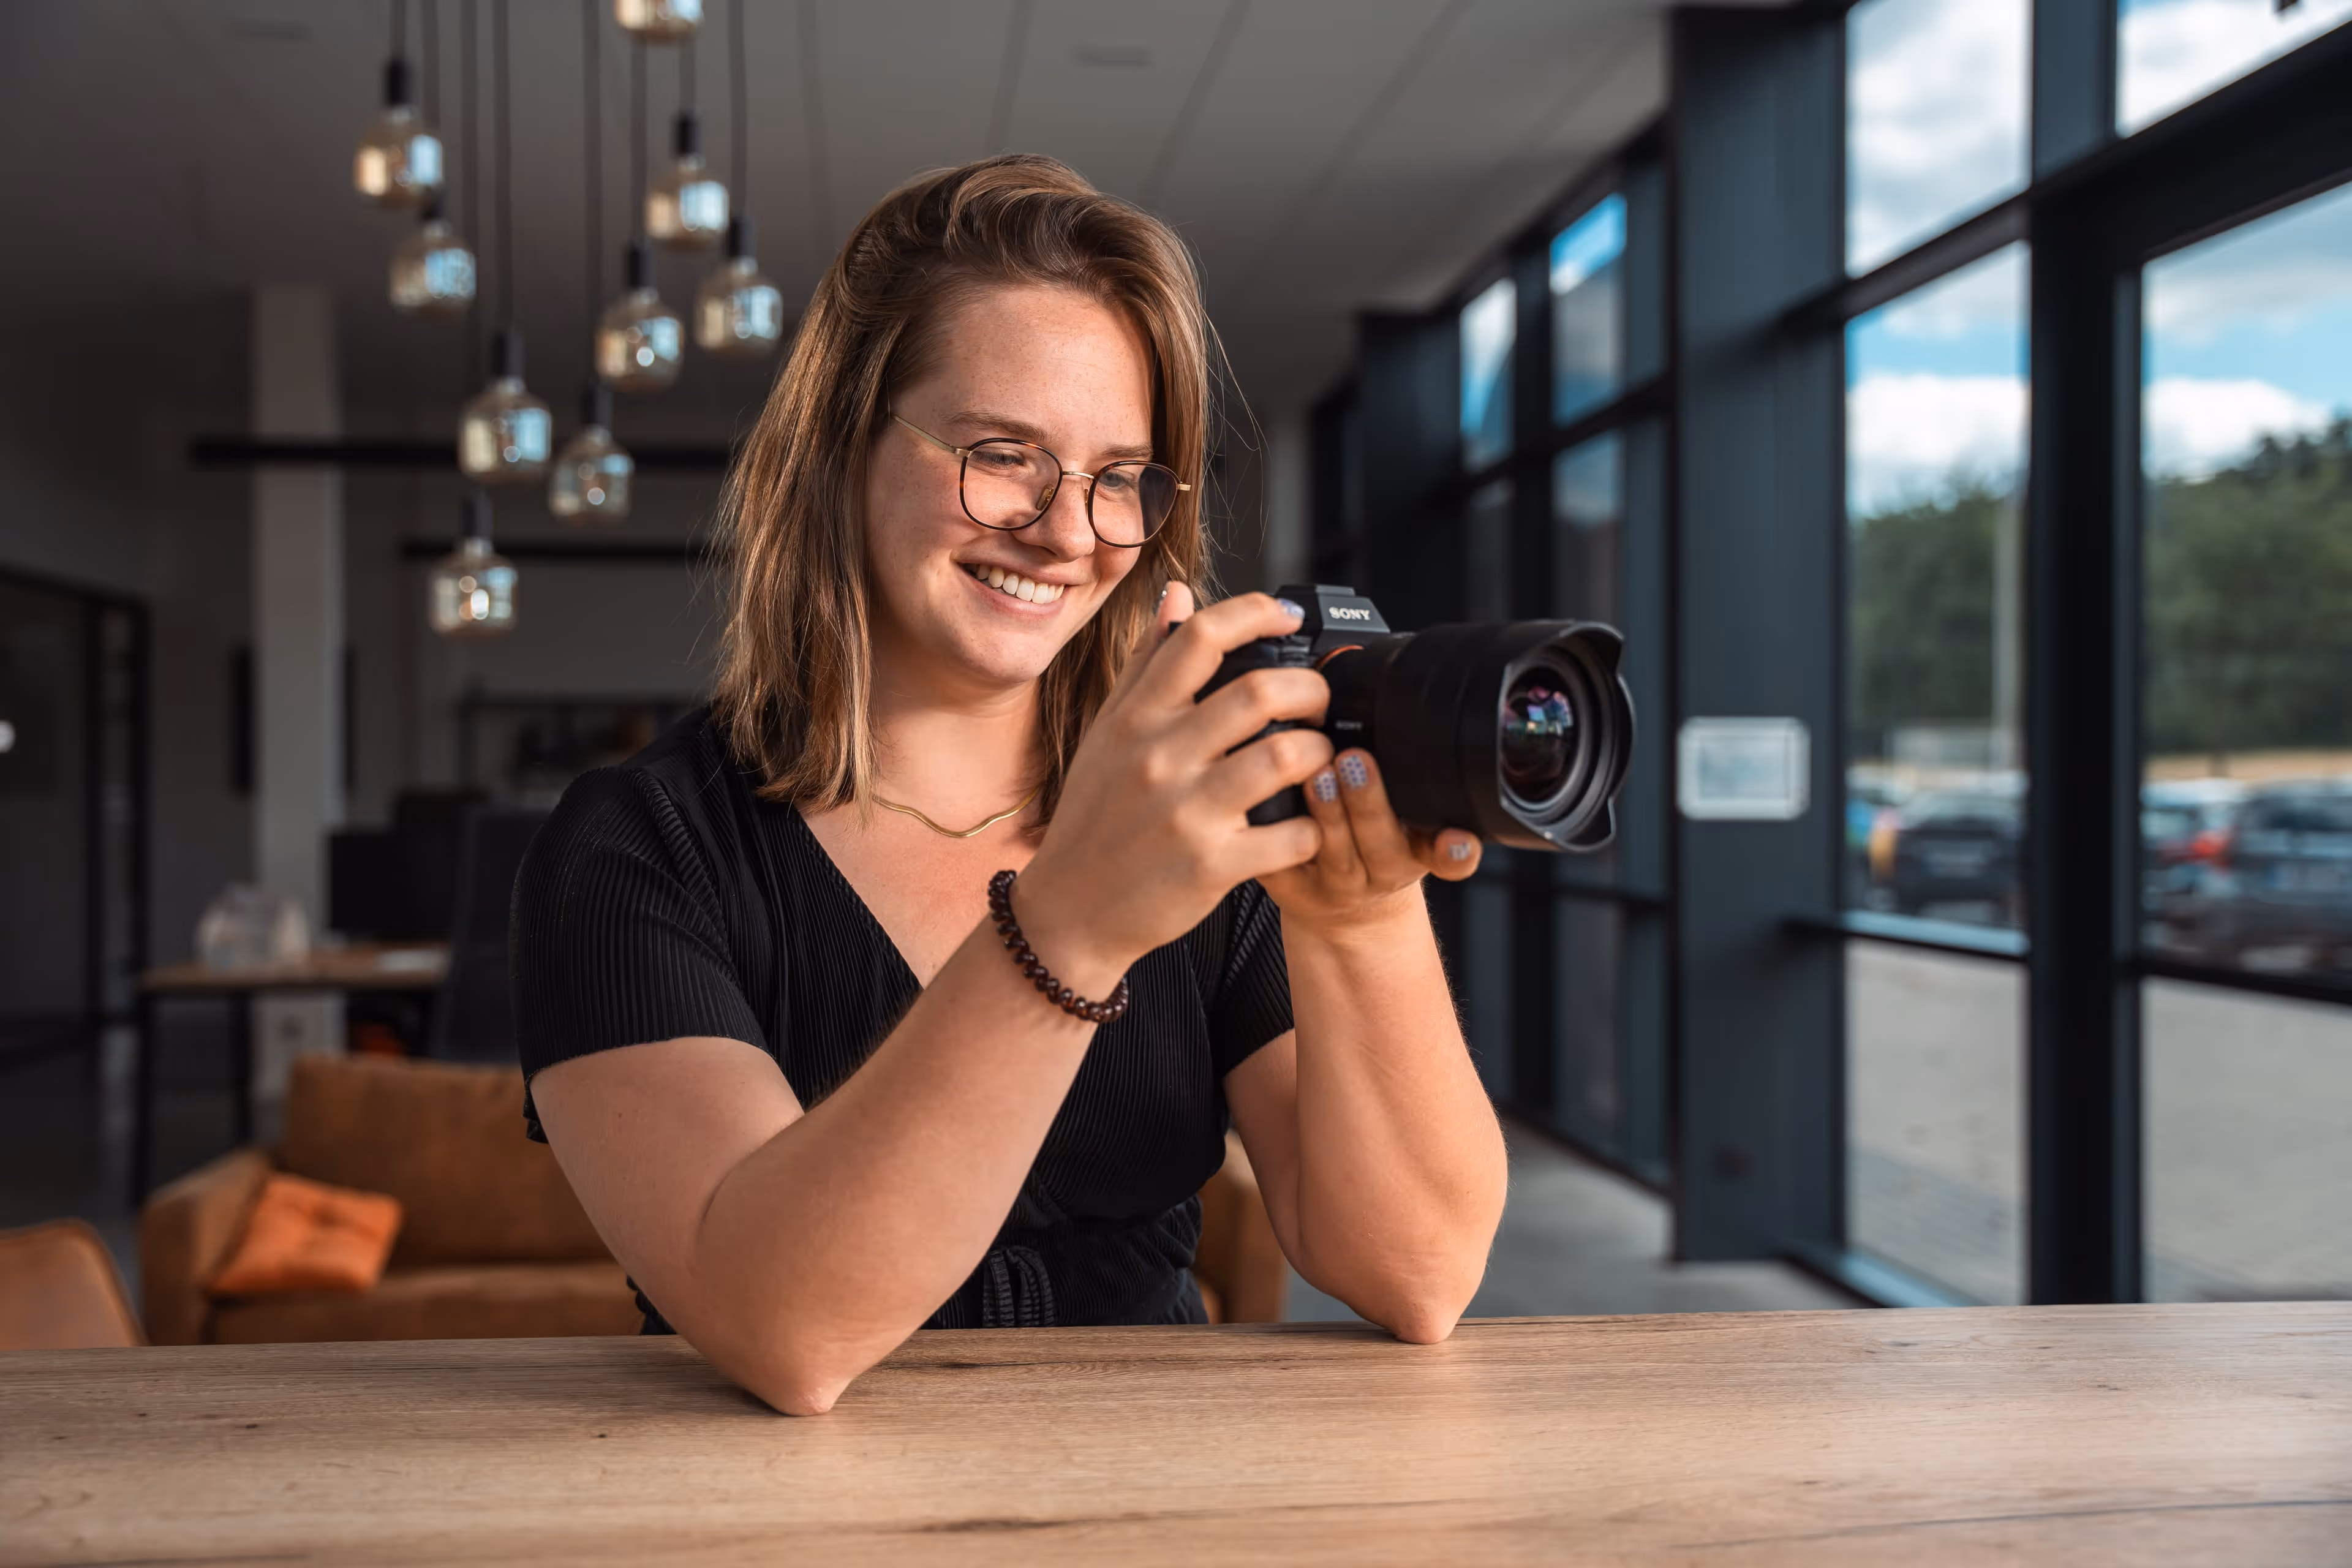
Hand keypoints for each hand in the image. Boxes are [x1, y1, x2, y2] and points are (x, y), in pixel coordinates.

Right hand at [1017, 584, 1336, 990]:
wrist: (1070, 912)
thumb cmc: (1095, 818)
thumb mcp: (1108, 733)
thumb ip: (1146, 663)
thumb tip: (1178, 595)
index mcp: (1136, 718)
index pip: (1199, 637)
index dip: (1256, 612)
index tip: (1289, 616)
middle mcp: (1159, 758)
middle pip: (1259, 692)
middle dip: (1309, 687)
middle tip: (1319, 699)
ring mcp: (1187, 813)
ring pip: (1284, 758)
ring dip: (1319, 751)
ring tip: (1319, 755)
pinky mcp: (1212, 867)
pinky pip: (1291, 834)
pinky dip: (1313, 824)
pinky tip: (1306, 821)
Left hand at [1257, 749, 1482, 940]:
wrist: (1340, 900)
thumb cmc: (1373, 840)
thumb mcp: (1408, 817)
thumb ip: (1410, 779)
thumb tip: (1402, 705)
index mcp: (1419, 851)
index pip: (1449, 856)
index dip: (1456, 850)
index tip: (1453, 836)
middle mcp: (1383, 873)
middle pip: (1383, 845)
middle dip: (1370, 802)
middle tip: (1356, 760)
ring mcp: (1338, 885)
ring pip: (1335, 855)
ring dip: (1327, 814)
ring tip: (1316, 776)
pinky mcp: (1294, 890)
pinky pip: (1286, 869)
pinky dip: (1278, 843)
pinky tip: (1270, 816)